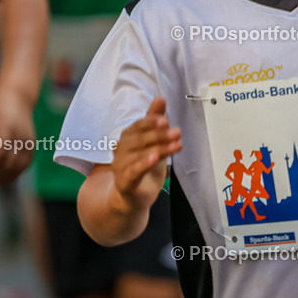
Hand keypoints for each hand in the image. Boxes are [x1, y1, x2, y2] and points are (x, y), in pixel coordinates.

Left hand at [0, 86, 34, 183]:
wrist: (18, 99)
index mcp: (8, 128)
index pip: (0, 153)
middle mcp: (21, 138)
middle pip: (9, 163)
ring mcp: (29, 143)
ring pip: (18, 168)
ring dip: (4, 176)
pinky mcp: (32, 147)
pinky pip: (24, 166)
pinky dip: (14, 173)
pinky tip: (2, 174)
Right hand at [111, 98, 181, 212]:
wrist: (131, 198)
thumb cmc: (141, 167)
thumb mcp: (152, 142)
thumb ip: (153, 121)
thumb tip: (160, 98)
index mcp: (126, 138)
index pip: (137, 126)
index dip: (151, 122)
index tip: (165, 119)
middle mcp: (121, 151)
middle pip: (140, 140)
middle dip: (160, 135)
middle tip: (177, 132)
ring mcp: (120, 167)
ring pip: (140, 155)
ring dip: (159, 148)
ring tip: (176, 144)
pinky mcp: (125, 183)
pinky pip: (133, 172)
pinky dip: (143, 164)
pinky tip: (153, 158)